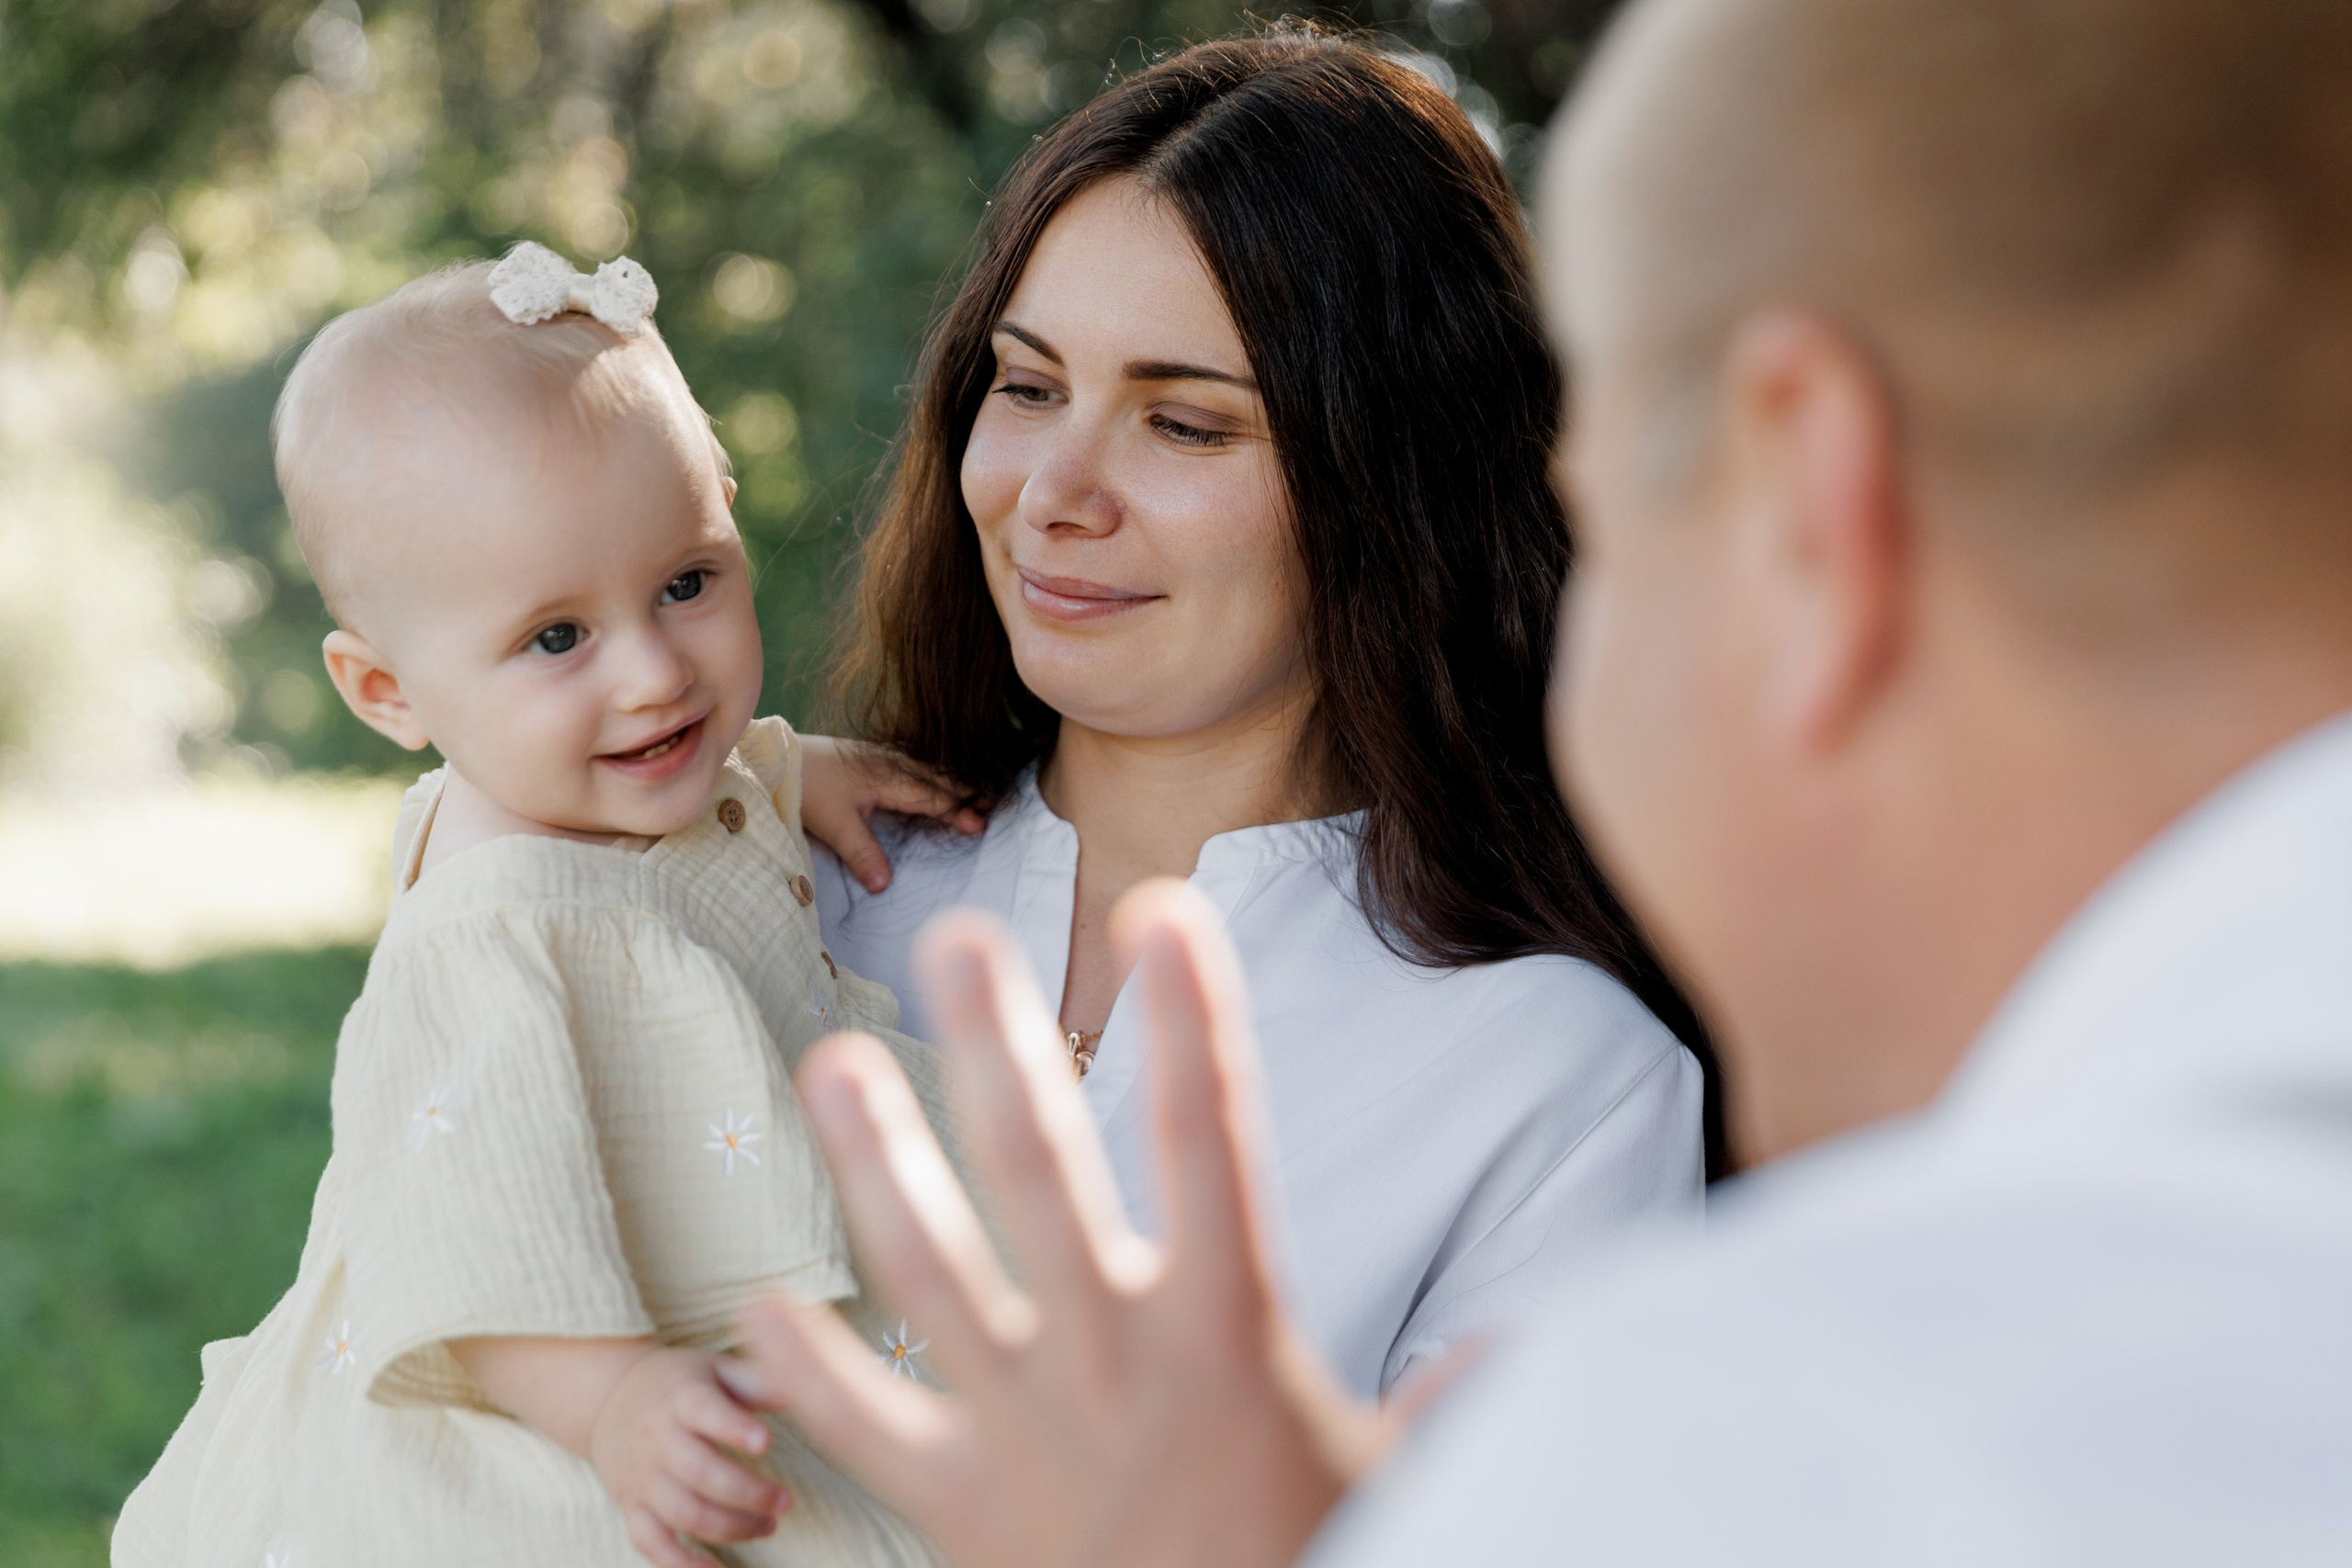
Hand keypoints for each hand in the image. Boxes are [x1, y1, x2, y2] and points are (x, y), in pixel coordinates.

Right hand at [588, 1345, 789, 1567]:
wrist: (607, 1398)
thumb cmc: (680, 1384)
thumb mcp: (715, 1370)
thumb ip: (758, 1381)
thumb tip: (806, 1385)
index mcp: (682, 1398)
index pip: (704, 1410)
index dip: (734, 1428)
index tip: (766, 1442)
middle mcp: (657, 1438)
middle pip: (699, 1471)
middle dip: (747, 1493)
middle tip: (785, 1502)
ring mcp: (641, 1477)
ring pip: (682, 1511)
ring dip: (730, 1527)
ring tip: (768, 1526)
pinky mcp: (631, 1506)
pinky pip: (650, 1542)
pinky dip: (679, 1564)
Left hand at [730, 881, 1391, 1567]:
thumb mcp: (1400, 1490)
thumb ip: (1450, 1407)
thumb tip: (1516, 1351)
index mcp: (1230, 1336)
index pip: (1213, 1140)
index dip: (1195, 1020)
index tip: (1168, 914)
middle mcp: (1114, 1361)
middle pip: (1044, 1167)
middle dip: (996, 1044)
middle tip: (956, 941)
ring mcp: (1022, 1431)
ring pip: (928, 1269)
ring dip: (873, 1159)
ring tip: (828, 1062)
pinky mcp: (957, 1510)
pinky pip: (864, 1427)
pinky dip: (807, 1371)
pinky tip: (758, 1310)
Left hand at [799, 734, 982, 892]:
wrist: (774, 754)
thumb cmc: (804, 785)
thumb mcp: (832, 823)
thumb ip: (861, 852)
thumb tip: (884, 885)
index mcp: (886, 778)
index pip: (930, 797)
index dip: (956, 811)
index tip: (980, 824)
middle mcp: (888, 763)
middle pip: (935, 778)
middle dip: (963, 791)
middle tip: (993, 801)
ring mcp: (878, 757)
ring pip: (924, 768)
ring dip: (948, 780)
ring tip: (972, 790)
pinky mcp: (866, 757)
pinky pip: (910, 764)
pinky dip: (929, 773)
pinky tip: (930, 777)